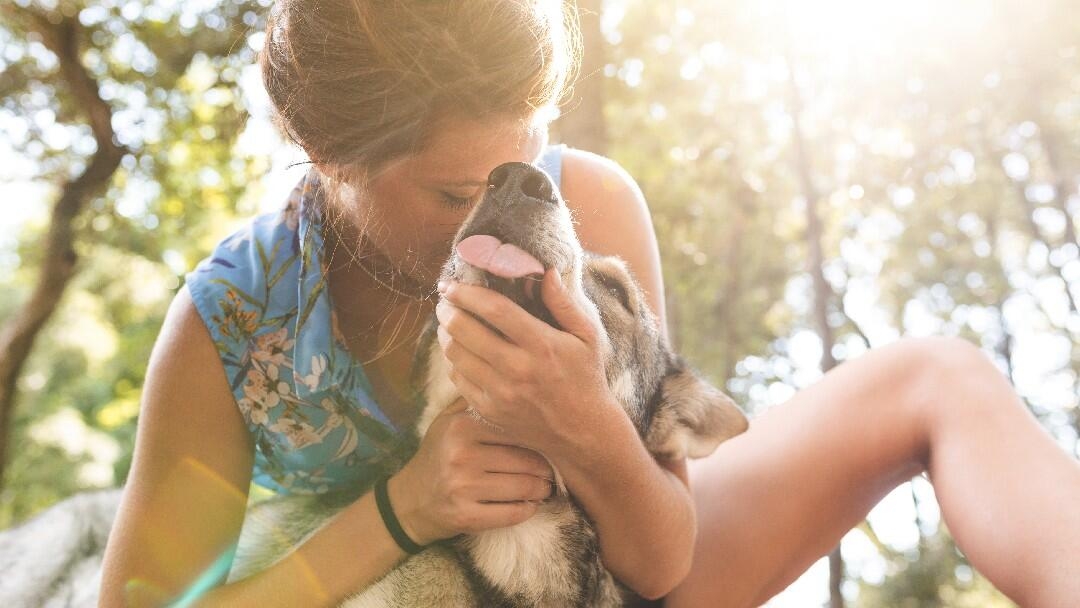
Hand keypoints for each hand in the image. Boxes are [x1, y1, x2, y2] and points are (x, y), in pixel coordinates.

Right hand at [388, 398, 554, 544]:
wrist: (409, 501)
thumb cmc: (437, 456)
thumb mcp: (447, 421)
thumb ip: (474, 402)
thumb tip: (510, 385)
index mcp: (462, 427)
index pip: (517, 430)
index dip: (538, 439)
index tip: (546, 446)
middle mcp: (462, 455)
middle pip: (527, 461)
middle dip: (546, 469)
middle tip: (551, 472)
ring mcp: (464, 488)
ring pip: (524, 488)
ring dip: (542, 491)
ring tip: (545, 488)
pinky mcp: (467, 517)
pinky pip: (513, 514)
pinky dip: (528, 510)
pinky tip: (530, 505)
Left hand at [435, 269, 617, 454]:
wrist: (582, 432)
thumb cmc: (585, 377)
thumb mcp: (587, 337)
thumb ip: (564, 303)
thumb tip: (546, 271)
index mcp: (542, 345)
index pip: (495, 309)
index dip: (467, 293)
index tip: (452, 284)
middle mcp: (518, 369)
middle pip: (465, 330)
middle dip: (447, 310)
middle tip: (444, 300)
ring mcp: (501, 393)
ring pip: (456, 354)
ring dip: (445, 334)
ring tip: (448, 322)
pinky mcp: (490, 410)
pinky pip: (458, 379)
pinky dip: (454, 360)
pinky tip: (460, 351)